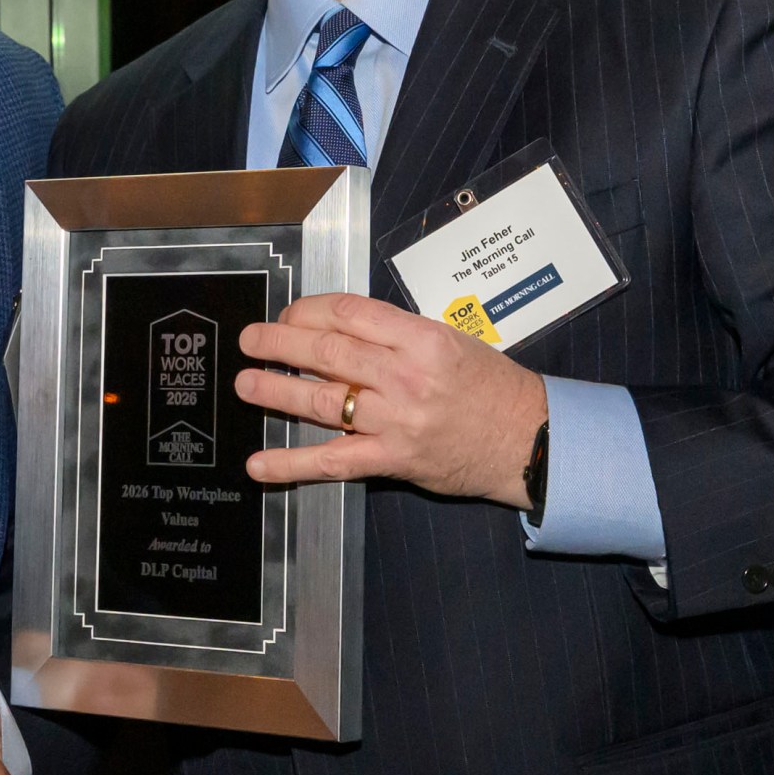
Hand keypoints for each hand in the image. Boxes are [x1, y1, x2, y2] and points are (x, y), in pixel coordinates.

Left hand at [234, 293, 547, 502]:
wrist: (528, 439)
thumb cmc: (490, 387)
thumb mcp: (450, 341)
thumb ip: (395, 335)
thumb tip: (337, 329)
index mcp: (422, 338)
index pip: (349, 313)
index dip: (308, 311)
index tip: (288, 315)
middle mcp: (407, 377)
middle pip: (328, 353)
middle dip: (279, 343)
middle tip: (250, 339)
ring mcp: (398, 420)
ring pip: (323, 402)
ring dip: (276, 392)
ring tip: (246, 384)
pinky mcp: (393, 460)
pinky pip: (333, 461)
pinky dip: (292, 463)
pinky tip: (260, 463)